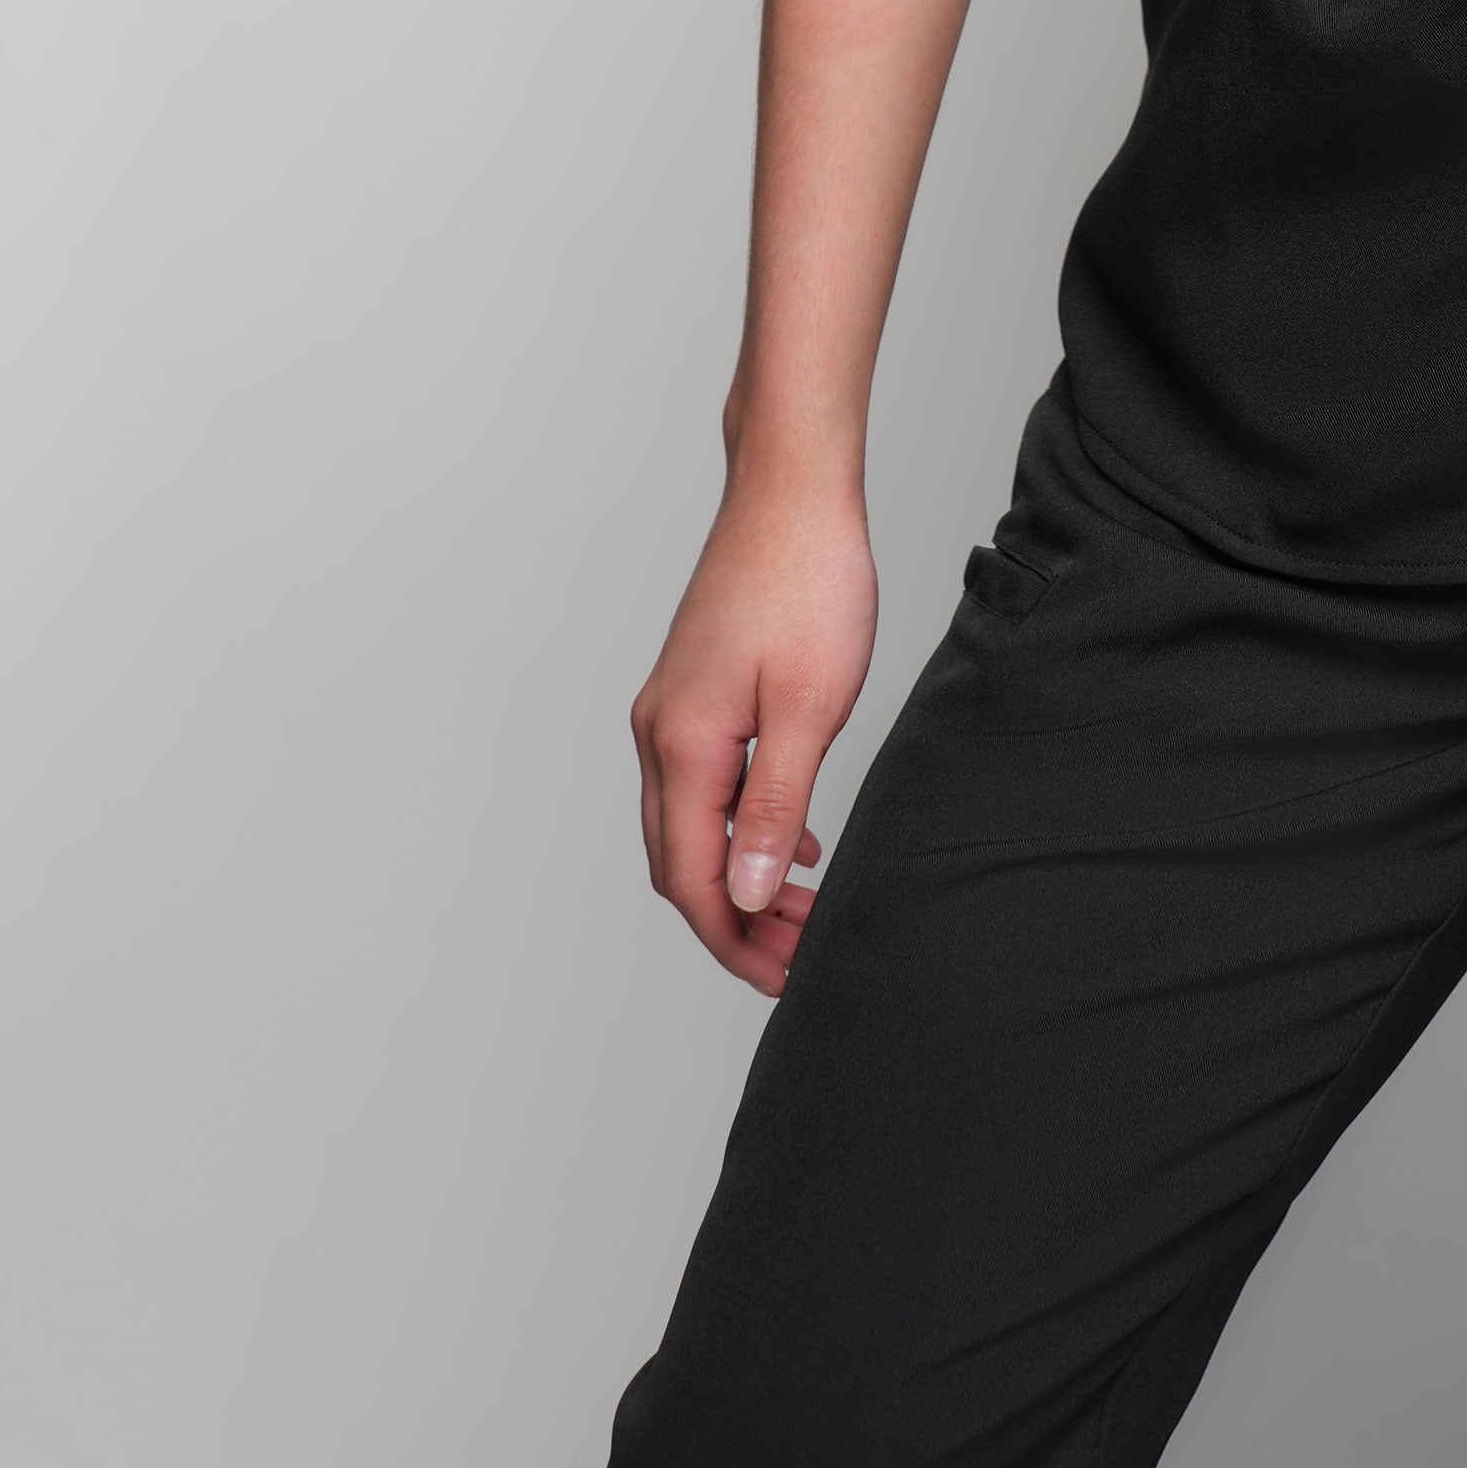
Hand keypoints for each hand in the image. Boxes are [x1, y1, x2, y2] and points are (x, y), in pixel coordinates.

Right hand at [629, 470, 879, 995]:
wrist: (794, 490)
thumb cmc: (808, 584)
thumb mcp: (809, 709)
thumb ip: (774, 807)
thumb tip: (749, 895)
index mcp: (681, 746)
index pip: (692, 880)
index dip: (736, 941)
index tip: (787, 977)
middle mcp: (658, 733)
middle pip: (680, 863)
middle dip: (736, 920)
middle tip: (801, 954)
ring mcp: (670, 707)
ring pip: (690, 824)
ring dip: (739, 873)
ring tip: (803, 907)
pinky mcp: (694, 687)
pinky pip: (704, 781)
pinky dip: (739, 823)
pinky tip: (792, 836)